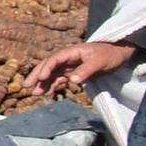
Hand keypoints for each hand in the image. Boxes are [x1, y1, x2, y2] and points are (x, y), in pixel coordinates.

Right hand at [23, 41, 139, 98]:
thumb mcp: (100, 62)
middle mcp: (67, 58)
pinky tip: (47, 93)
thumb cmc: (110, 55)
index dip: (46, 68)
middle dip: (37, 75)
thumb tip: (71, 80)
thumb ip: (86, 71)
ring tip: (36, 93)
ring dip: (43, 83)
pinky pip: (58, 78)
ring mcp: (69, 65)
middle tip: (26, 86)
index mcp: (72, 52)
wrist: (119, 55)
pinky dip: (52, 85)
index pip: (55, 59)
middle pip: (48, 65)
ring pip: (51, 73)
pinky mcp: (72, 72)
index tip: (41, 79)